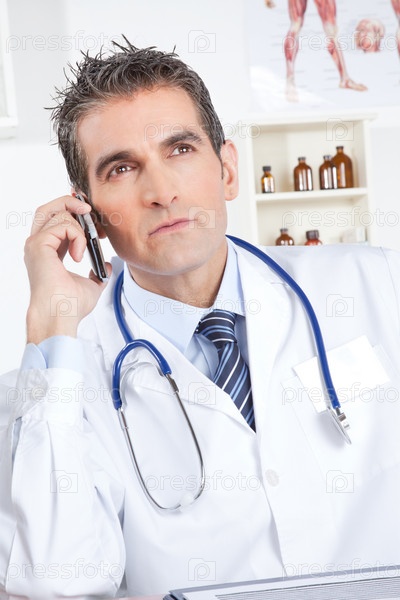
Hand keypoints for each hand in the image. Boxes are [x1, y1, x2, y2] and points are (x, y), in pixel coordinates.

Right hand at [24, 195, 110, 343]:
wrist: (61, 315)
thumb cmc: (70, 306)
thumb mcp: (91, 285)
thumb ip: (98, 272)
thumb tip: (108, 265)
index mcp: (48, 252)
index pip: (56, 220)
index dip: (73, 213)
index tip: (93, 222)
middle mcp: (39, 245)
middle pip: (49, 207)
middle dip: (71, 203)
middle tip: (89, 211)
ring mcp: (36, 243)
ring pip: (57, 212)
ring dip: (79, 226)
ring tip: (84, 248)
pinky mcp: (38, 244)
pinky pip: (63, 225)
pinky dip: (77, 237)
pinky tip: (78, 256)